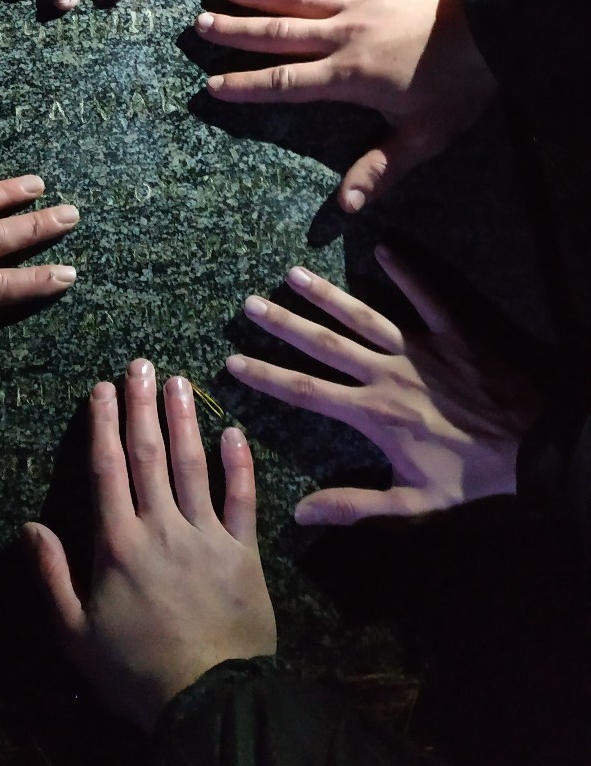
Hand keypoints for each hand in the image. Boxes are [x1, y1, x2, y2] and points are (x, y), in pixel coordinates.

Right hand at [25, 360, 275, 732]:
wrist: (210, 703)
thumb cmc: (136, 673)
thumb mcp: (75, 634)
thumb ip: (51, 577)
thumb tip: (28, 527)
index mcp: (118, 544)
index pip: (107, 470)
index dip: (102, 426)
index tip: (101, 389)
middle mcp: (161, 527)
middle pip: (148, 455)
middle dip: (141, 406)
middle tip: (138, 365)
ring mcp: (207, 536)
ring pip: (193, 465)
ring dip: (184, 420)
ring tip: (177, 381)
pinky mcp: (245, 553)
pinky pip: (243, 499)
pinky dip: (239, 463)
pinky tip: (233, 431)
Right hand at [199, 0, 496, 209]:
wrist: (494, 28)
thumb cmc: (459, 88)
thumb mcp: (422, 137)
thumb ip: (380, 170)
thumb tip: (346, 208)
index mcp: (347, 76)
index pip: (284, 84)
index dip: (245, 87)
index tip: (211, 86)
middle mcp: (342, 36)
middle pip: (277, 35)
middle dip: (236, 32)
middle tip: (199, 26)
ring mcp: (357, 3)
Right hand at [227, 250, 538, 524]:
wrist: (533, 449)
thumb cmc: (471, 477)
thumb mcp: (412, 504)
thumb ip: (354, 507)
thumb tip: (300, 516)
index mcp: (372, 414)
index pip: (306, 392)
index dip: (266, 376)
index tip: (232, 361)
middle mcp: (386, 374)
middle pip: (324, 345)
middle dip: (283, 324)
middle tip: (250, 304)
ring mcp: (419, 349)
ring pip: (363, 316)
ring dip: (326, 295)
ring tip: (293, 273)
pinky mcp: (453, 333)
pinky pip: (426, 297)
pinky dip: (405, 273)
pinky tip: (382, 248)